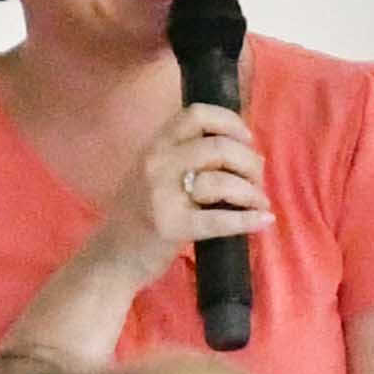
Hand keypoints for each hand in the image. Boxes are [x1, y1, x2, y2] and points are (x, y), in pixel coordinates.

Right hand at [96, 103, 268, 282]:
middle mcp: (156, 164)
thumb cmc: (136, 216)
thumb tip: (239, 149)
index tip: (246, 139)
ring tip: (259, 202)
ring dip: (252, 191)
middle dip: (249, 162)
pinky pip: (220, 220)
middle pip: (219, 146)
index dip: (230, 122)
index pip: (196, 115)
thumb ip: (183, 157)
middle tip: (257, 178)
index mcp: (154, 147)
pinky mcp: (171, 228)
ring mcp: (162, 196)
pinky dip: (248, 220)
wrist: (109, 259)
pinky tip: (264, 221)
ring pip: (222, 180)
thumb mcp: (152, 174)